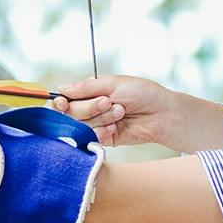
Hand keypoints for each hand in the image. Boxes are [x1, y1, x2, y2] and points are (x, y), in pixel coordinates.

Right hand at [52, 75, 211, 149]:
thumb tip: (61, 89)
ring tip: (120, 112)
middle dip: (89, 107)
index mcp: (91, 92)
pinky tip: (116, 127)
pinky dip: (103, 131)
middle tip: (108, 102)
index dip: (61, 102)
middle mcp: (91, 108)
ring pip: (82, 125)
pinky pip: (92, 137)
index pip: (66, 99)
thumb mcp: (113, 84)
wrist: (161, 114)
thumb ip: (86, 88)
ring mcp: (98, 124)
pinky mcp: (104, 139)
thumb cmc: (142, 93)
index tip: (61, 102)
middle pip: (71, 113)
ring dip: (101, 118)